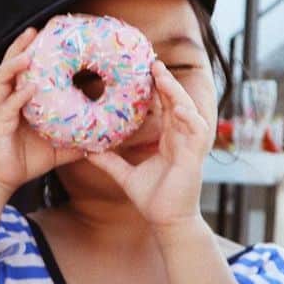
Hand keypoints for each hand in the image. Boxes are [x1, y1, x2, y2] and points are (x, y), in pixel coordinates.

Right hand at [0, 28, 84, 192]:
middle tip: (35, 30)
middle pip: (11, 66)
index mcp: (23, 99)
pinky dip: (19, 96)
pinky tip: (30, 88)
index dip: (37, 53)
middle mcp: (9, 99)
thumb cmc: (29, 159)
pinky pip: (7, 106)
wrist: (4, 179)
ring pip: (2, 79)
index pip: (28, 70)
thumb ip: (80, 138)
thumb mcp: (61, 146)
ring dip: (14, 64)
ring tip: (28, 52)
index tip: (52, 36)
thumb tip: (108, 138)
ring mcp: (1, 110)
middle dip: (20, 46)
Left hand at [87, 62, 210, 229]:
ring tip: (162, 76)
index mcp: (169, 139)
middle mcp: (182, 138)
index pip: (163, 107)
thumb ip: (108, 161)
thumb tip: (87, 150)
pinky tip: (176, 108)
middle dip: (166, 82)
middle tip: (151, 62)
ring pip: (188, 110)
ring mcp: (191, 146)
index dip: (156, 89)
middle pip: (176, 102)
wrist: (166, 221)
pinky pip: (196, 131)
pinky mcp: (195, 157)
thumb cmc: (152, 199)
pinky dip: (188, 118)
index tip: (142, 71)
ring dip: (176, 93)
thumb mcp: (124, 175)